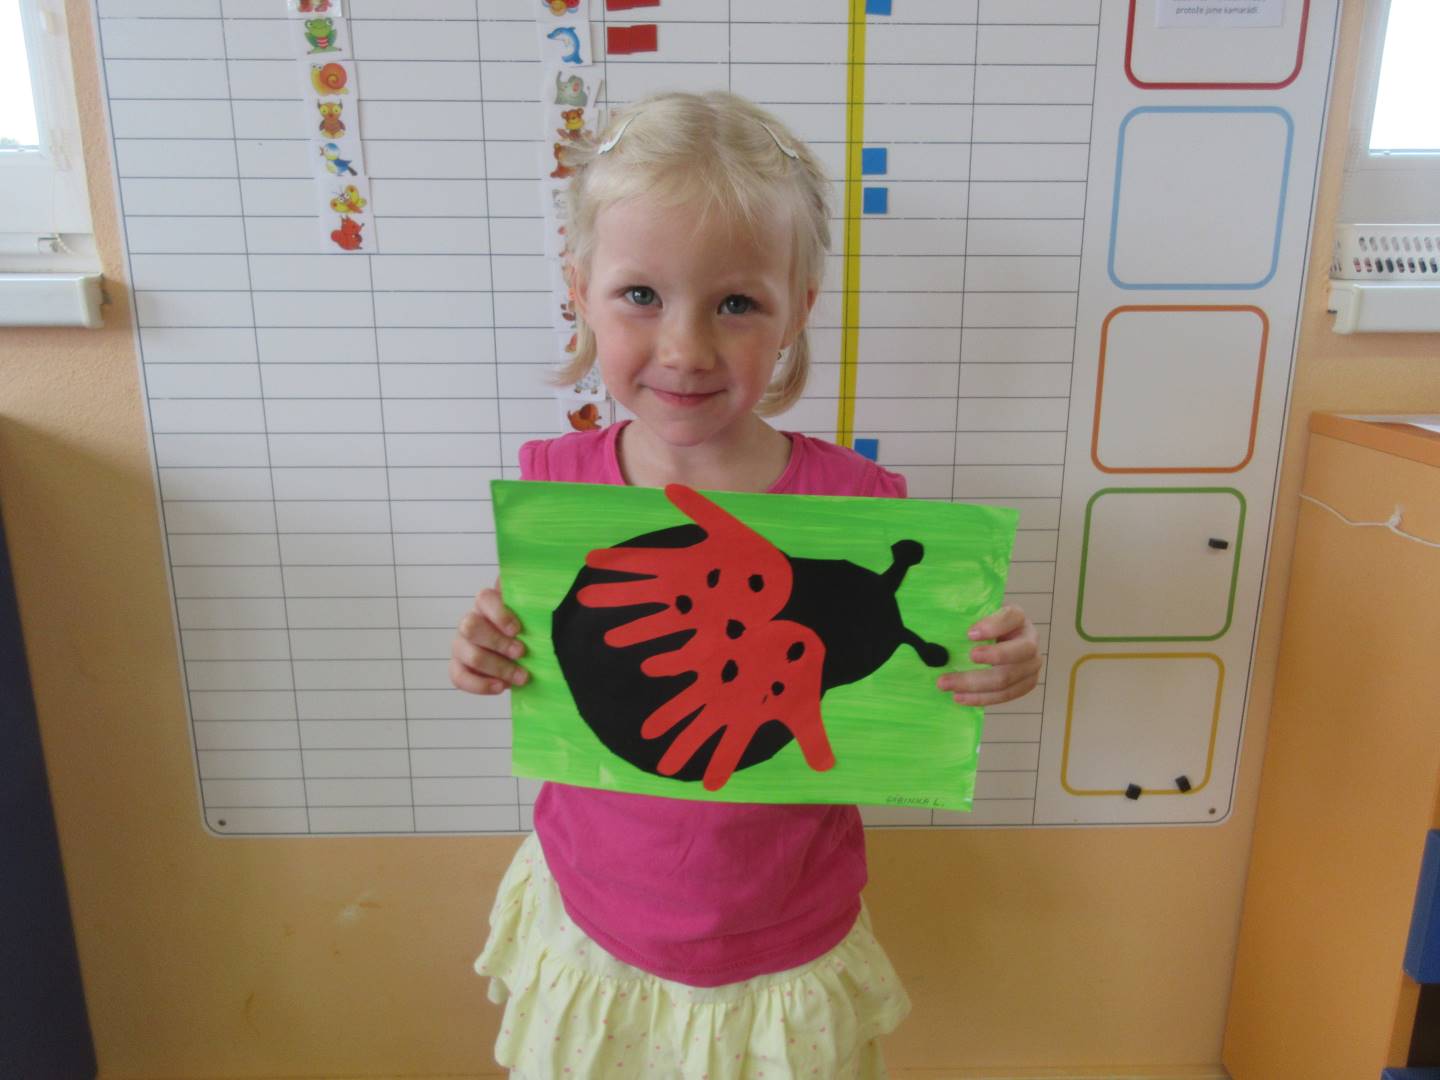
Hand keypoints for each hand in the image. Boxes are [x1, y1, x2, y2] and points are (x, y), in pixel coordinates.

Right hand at [449, 579, 528, 694]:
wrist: (522, 656)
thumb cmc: (527, 631)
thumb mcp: (532, 614)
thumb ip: (532, 602)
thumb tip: (544, 587)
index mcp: (487, 604)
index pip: (484, 599)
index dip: (499, 613)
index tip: (518, 629)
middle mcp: (470, 622)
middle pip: (470, 627)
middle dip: (497, 642)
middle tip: (521, 652)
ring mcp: (462, 645)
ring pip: (469, 655)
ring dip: (497, 667)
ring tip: (520, 676)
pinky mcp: (459, 667)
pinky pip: (459, 677)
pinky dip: (480, 685)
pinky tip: (501, 687)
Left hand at [937, 604, 1040, 705]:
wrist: (998, 640)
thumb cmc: (983, 625)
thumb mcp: (976, 614)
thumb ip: (966, 618)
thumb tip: (942, 633)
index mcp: (1018, 617)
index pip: (1010, 618)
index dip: (992, 626)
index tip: (969, 634)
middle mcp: (1030, 640)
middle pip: (1014, 654)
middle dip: (986, 661)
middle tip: (952, 670)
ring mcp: (1032, 664)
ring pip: (1006, 679)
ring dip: (974, 686)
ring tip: (947, 686)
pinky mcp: (1027, 683)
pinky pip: (1005, 695)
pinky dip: (981, 698)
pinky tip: (959, 697)